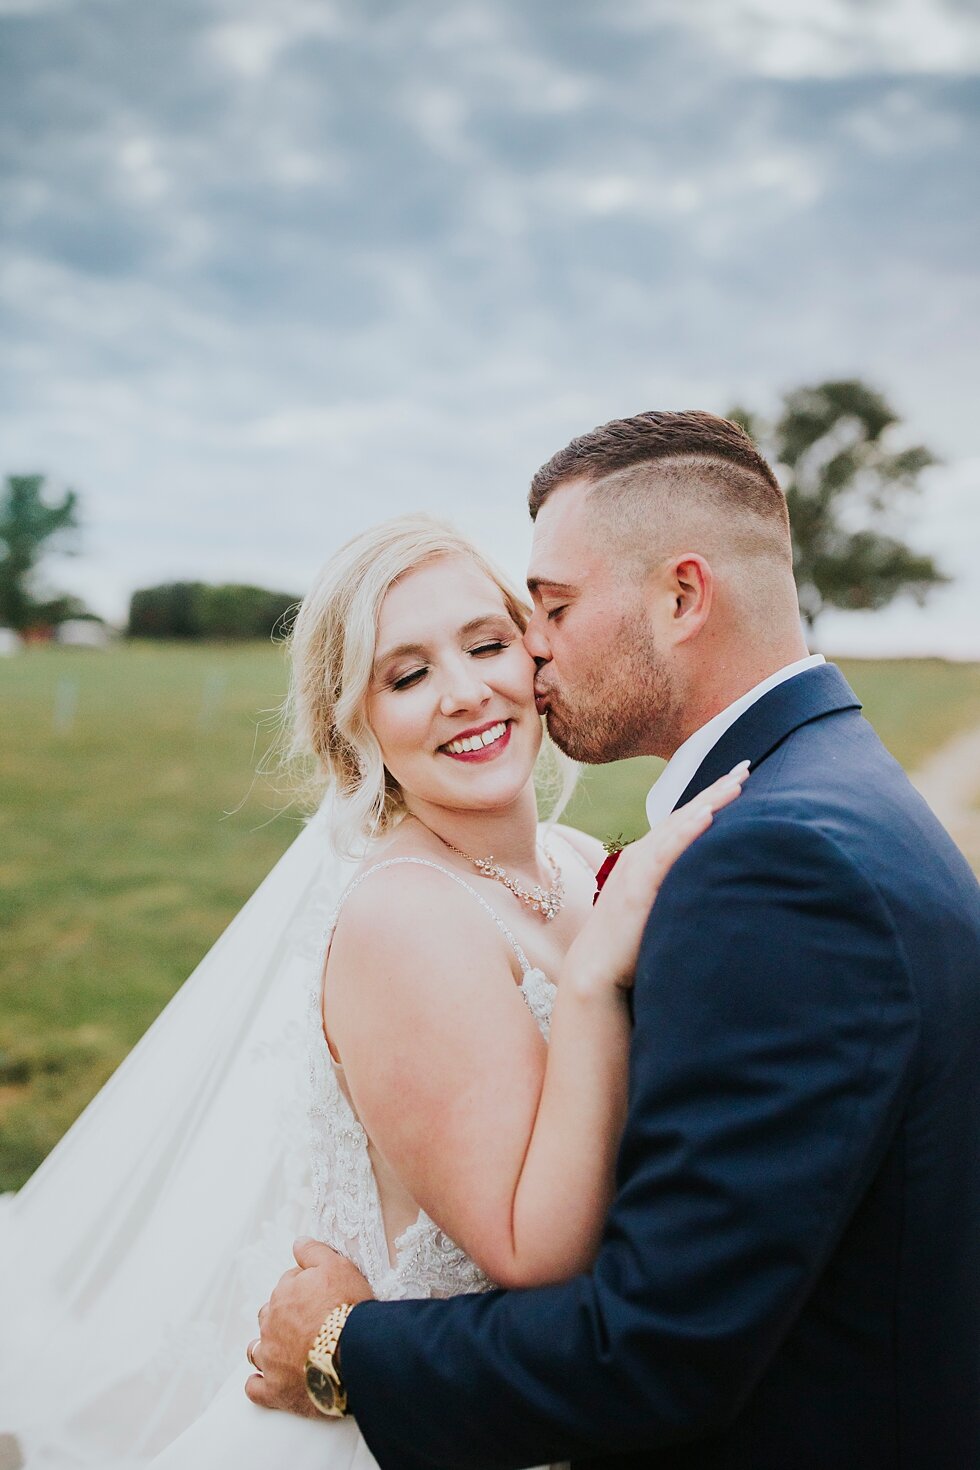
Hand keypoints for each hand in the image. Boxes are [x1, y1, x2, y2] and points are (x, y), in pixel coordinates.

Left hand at [245, 1238, 373, 1416]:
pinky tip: (267, 1382)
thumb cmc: (348, 1307)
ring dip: (267, 1348)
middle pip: (269, 1317)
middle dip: (283, 1318)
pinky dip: (259, 1385)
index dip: (304, 1291)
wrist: (355, 1353)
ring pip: (257, 1350)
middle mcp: (271, 1326)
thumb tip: (297, 1242)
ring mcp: (270, 1360)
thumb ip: (313, 1252)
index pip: (286, 1287)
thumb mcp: (337, 1266)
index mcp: (282, 1295)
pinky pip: (255, 1389)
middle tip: (307, 1323)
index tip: (320, 1298)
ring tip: (285, 1351)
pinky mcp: (275, 1391)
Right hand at [568, 762, 750, 992]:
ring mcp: (638, 868)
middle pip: (686, 815)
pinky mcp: (638, 886)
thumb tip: (716, 886)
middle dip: (717, 790)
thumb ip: (680, 889)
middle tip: (746, 767)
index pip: (686, 821)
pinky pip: (666, 854)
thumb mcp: (662, 907)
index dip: (713, 798)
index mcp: (649, 858)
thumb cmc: (632, 944)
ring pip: (678, 827)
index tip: (740, 778)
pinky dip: (687, 832)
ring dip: (708, 803)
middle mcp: (642, 855)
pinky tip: (708, 816)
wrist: (596, 970)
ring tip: (735, 784)